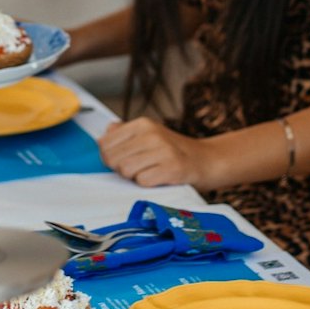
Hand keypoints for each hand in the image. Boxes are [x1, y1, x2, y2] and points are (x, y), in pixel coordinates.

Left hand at [98, 118, 215, 190]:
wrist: (207, 160)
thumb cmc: (173, 151)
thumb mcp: (148, 134)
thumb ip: (123, 134)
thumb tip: (102, 138)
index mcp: (142, 123)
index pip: (105, 144)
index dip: (109, 157)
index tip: (124, 160)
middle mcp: (151, 133)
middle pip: (113, 159)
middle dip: (122, 169)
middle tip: (140, 168)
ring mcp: (163, 150)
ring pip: (126, 171)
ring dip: (135, 177)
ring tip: (150, 172)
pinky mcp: (173, 168)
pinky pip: (143, 182)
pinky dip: (148, 185)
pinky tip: (160, 178)